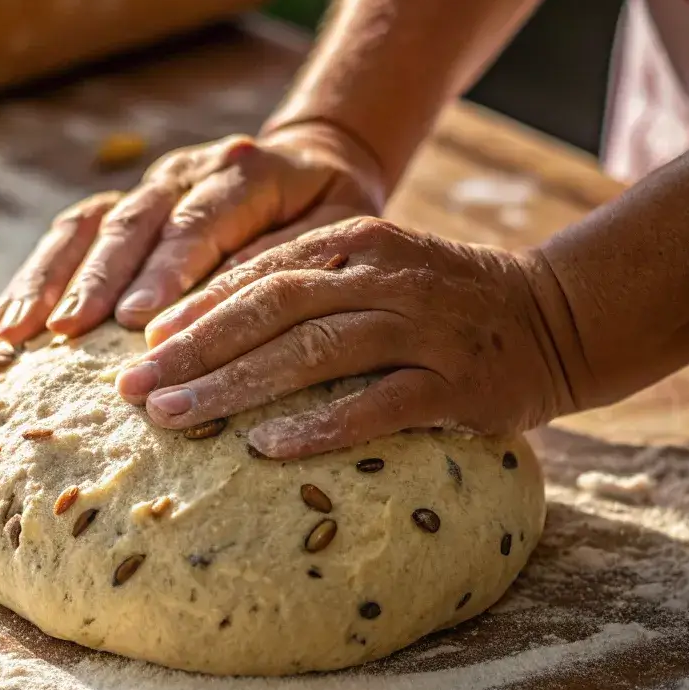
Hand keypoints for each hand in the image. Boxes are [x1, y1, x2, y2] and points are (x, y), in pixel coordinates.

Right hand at [0, 122, 385, 344]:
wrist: (313, 163)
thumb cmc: (331, 210)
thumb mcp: (339, 228)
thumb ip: (289, 258)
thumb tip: (231, 307)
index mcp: (248, 172)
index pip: (199, 220)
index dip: (165, 268)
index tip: (134, 319)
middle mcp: (188, 172)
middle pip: (132, 220)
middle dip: (93, 279)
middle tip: (64, 332)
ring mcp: (151, 186)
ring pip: (89, 224)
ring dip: (47, 279)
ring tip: (10, 333)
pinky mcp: (126, 205)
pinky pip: (73, 235)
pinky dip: (36, 279)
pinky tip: (1, 323)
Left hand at [116, 217, 575, 457]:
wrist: (555, 315)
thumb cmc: (444, 300)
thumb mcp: (376, 268)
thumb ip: (308, 282)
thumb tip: (214, 322)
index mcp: (357, 241)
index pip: (259, 272)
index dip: (195, 307)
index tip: (141, 341)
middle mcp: (384, 278)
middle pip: (271, 309)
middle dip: (194, 348)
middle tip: (134, 387)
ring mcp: (422, 329)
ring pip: (312, 352)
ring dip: (235, 386)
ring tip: (175, 417)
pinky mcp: (456, 383)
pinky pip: (377, 405)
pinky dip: (319, 425)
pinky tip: (265, 447)